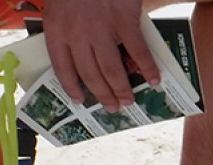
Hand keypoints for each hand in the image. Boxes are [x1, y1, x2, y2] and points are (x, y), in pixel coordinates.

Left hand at [42, 0, 158, 111]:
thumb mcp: (60, 4)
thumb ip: (66, 27)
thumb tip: (76, 51)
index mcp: (57, 28)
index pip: (62, 67)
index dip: (71, 87)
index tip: (80, 100)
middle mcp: (78, 33)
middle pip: (90, 73)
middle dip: (102, 94)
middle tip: (112, 107)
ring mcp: (102, 29)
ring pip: (112, 69)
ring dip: (122, 89)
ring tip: (129, 100)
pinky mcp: (124, 21)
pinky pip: (138, 52)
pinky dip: (148, 68)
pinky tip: (154, 79)